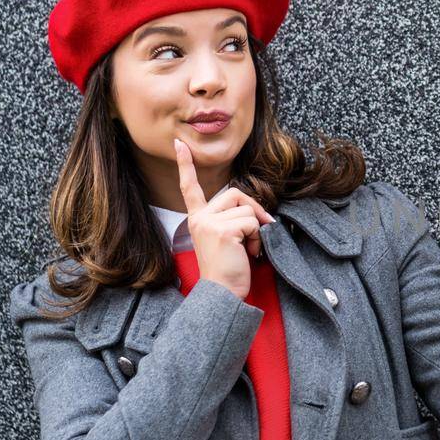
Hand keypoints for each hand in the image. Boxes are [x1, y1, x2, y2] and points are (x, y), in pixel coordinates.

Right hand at [175, 137, 276, 300]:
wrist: (222, 294)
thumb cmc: (228, 271)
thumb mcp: (226, 239)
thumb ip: (232, 220)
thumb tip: (258, 212)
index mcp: (197, 219)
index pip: (190, 188)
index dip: (186, 165)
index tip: (180, 145)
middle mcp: (199, 218)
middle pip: (235, 193)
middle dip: (253, 209)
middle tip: (259, 230)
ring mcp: (208, 223)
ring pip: (246, 209)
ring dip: (257, 229)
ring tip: (249, 249)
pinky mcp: (222, 231)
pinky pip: (251, 222)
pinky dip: (257, 237)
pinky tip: (250, 253)